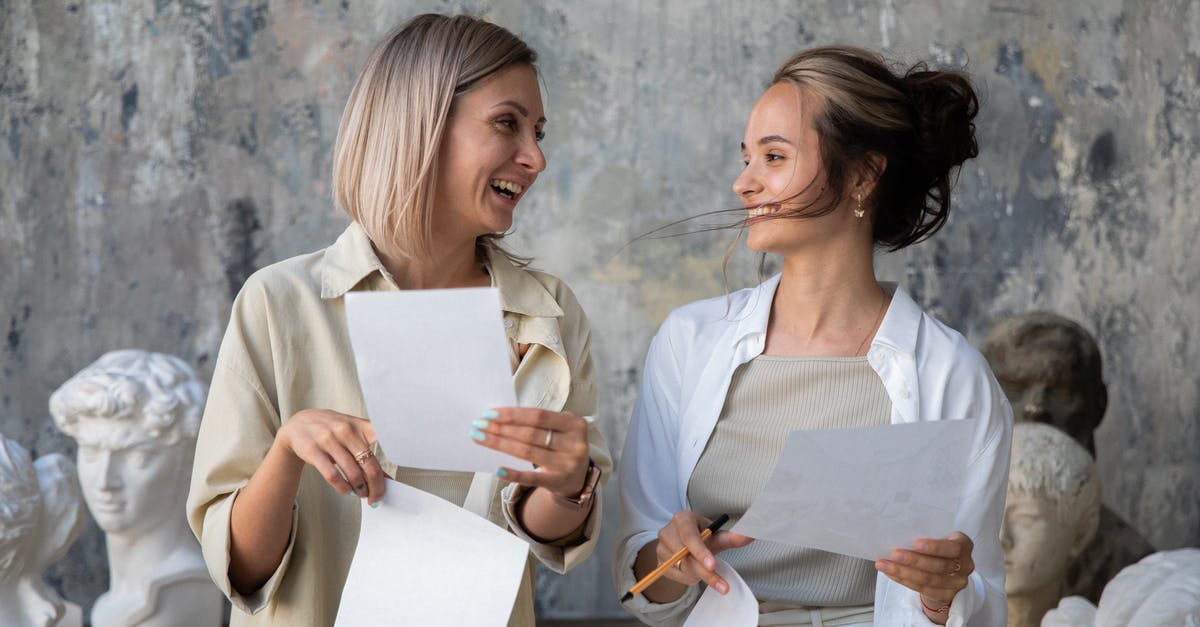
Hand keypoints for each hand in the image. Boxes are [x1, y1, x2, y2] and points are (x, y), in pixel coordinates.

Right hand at [276, 408, 386, 504]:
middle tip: (376, 496)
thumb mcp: (351, 435)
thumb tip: (387, 479)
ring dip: (360, 489)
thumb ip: (369, 452)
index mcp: (360, 425)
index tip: (394, 479)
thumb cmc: (331, 431)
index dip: (392, 457)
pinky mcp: (313, 450)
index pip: (384, 440)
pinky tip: (346, 491)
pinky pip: (333, 475)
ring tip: (361, 494)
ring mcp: (328, 439)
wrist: (299, 425)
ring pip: (352, 472)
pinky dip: (343, 488)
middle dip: (376, 486)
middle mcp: (346, 430)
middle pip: (369, 464)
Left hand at [470, 407, 590, 497]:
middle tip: (479, 425)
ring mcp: (568, 464)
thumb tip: (499, 416)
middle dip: (501, 428)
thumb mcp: (559, 429)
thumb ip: (537, 422)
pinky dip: (513, 474)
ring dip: (500, 444)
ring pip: (527, 452)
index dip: (513, 414)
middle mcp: (574, 444)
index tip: (490, 413)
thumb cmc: (562, 446)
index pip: (538, 416)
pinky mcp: (558, 482)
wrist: (578, 478)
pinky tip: (498, 469)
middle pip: (530, 434)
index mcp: (574, 424)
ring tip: (480, 438)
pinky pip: (531, 478)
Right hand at [654, 511, 753, 593]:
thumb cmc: (700, 534)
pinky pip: (678, 577)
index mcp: (682, 519)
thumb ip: (731, 537)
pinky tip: (696, 571)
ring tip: (707, 568)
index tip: (713, 565)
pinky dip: (691, 578)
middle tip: (723, 586)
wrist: (680, 540)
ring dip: (699, 575)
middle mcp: (667, 531)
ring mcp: (661, 548)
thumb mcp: (715, 533)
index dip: (701, 552)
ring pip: (683, 569)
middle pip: (686, 557)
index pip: (690, 536)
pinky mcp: (659, 563)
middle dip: (705, 573)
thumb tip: (750, 536)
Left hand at [875, 531, 973, 619]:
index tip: (915, 543)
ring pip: (928, 580)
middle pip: (938, 566)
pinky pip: (922, 589)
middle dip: (913, 560)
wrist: (946, 571)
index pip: (953, 548)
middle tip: (894, 554)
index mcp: (964, 545)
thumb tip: (897, 532)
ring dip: (903, 572)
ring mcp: (957, 583)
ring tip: (884, 565)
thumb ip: (927, 535)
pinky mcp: (947, 595)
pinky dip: (903, 580)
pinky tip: (891, 573)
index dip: (935, 547)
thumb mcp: (939, 537)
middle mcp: (965, 565)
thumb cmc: (938, 548)